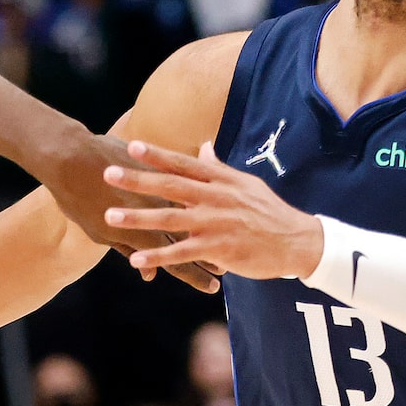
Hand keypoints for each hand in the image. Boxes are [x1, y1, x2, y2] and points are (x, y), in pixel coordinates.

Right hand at [40, 130, 221, 289]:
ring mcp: (135, 222)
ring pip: (170, 252)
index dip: (214, 224)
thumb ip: (156, 168)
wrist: (69, 158)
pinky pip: (135, 252)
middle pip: (191, 236)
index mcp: (164, 187)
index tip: (232, 236)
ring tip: (209, 283)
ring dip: (190, 269)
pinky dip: (145, 262)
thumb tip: (184, 160)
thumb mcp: (135, 159)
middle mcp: (155, 207)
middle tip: (225, 269)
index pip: (197, 210)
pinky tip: (150, 274)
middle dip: (209, 254)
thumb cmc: (103, 153)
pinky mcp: (112, 233)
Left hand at [109, 139, 326, 282]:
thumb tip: (203, 146)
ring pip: (171, 219)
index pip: (184, 164)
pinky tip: (136, 259)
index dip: (157, 155)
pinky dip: (158, 256)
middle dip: (138, 180)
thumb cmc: (268, 212)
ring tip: (111, 217)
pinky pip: (182, 254)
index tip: (132, 146)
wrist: (297, 241)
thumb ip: (218, 168)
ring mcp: (216, 224)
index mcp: (220, 181)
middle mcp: (215, 198)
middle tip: (107, 174)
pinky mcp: (219, 250)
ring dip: (139, 218)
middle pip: (170, 186)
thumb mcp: (245, 184)